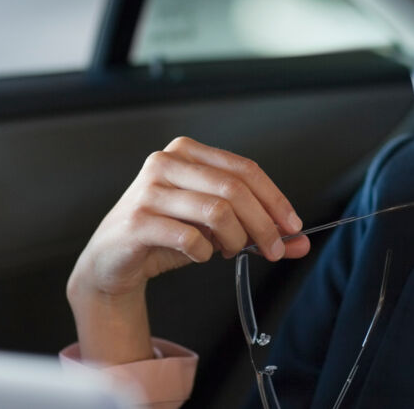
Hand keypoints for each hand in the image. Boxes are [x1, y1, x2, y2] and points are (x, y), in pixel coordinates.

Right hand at [68, 136, 308, 301]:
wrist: (112, 260)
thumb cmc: (165, 235)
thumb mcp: (215, 228)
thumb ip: (256, 229)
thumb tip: (301, 242)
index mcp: (187, 152)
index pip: (244, 169)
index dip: (275, 198)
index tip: (294, 226)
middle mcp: (165, 162)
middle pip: (234, 189)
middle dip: (263, 224)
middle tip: (275, 250)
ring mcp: (148, 190)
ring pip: (217, 211)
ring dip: (236, 239)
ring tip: (232, 251)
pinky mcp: (137, 221)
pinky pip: (190, 238)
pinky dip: (204, 253)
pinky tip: (200, 255)